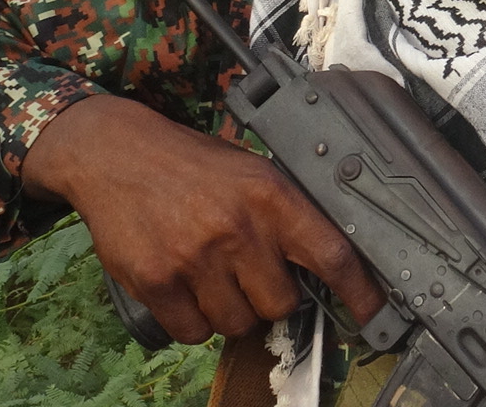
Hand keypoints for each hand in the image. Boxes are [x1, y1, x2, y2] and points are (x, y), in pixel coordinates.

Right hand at [21, 94, 385, 343]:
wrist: (113, 153)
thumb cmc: (189, 165)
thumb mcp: (250, 172)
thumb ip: (284, 215)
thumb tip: (323, 266)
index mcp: (270, 195)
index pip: (331, 253)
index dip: (359, 291)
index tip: (372, 314)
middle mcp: (237, 227)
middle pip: (281, 304)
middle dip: (270, 298)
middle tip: (248, 273)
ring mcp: (196, 257)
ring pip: (238, 324)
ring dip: (229, 310)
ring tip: (211, 274)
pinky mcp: (157, 281)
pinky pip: (193, 332)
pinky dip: (192, 321)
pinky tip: (184, 287)